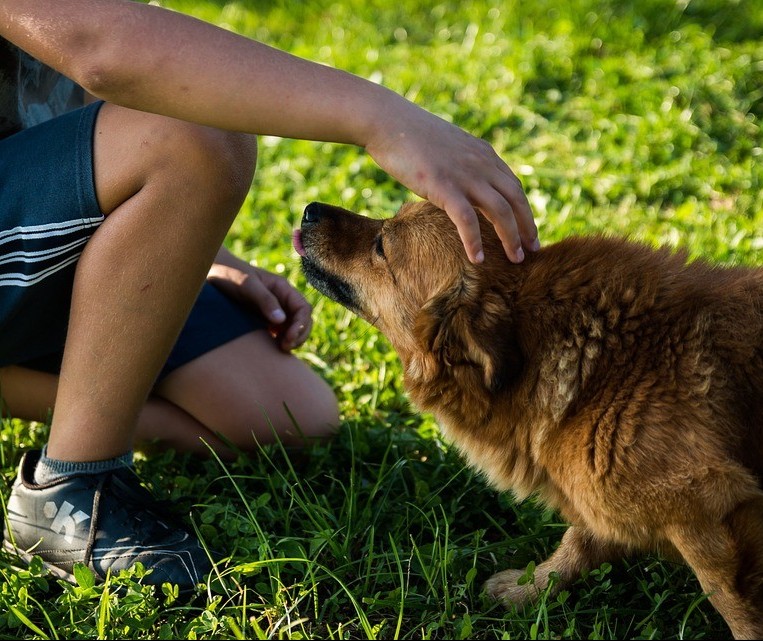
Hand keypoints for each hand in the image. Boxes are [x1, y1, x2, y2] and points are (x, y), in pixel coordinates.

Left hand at [207, 262, 311, 351]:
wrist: (210, 273)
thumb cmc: (229, 274)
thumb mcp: (247, 285)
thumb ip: (265, 300)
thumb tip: (281, 320)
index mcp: (282, 288)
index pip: (303, 308)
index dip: (301, 325)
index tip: (289, 338)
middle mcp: (281, 300)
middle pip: (302, 320)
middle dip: (299, 335)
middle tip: (285, 347)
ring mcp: (273, 310)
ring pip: (292, 328)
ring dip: (291, 340)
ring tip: (280, 349)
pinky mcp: (263, 319)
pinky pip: (278, 332)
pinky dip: (279, 341)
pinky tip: (271, 348)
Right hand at [364, 98, 537, 263]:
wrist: (388, 122)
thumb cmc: (410, 137)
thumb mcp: (447, 148)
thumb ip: (462, 164)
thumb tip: (461, 184)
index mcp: (483, 154)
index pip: (514, 186)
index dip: (525, 210)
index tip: (528, 231)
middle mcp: (481, 164)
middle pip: (516, 199)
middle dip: (527, 226)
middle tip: (533, 250)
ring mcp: (464, 175)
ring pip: (500, 211)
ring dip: (511, 238)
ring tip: (515, 260)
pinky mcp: (444, 186)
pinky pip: (467, 220)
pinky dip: (475, 241)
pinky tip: (477, 259)